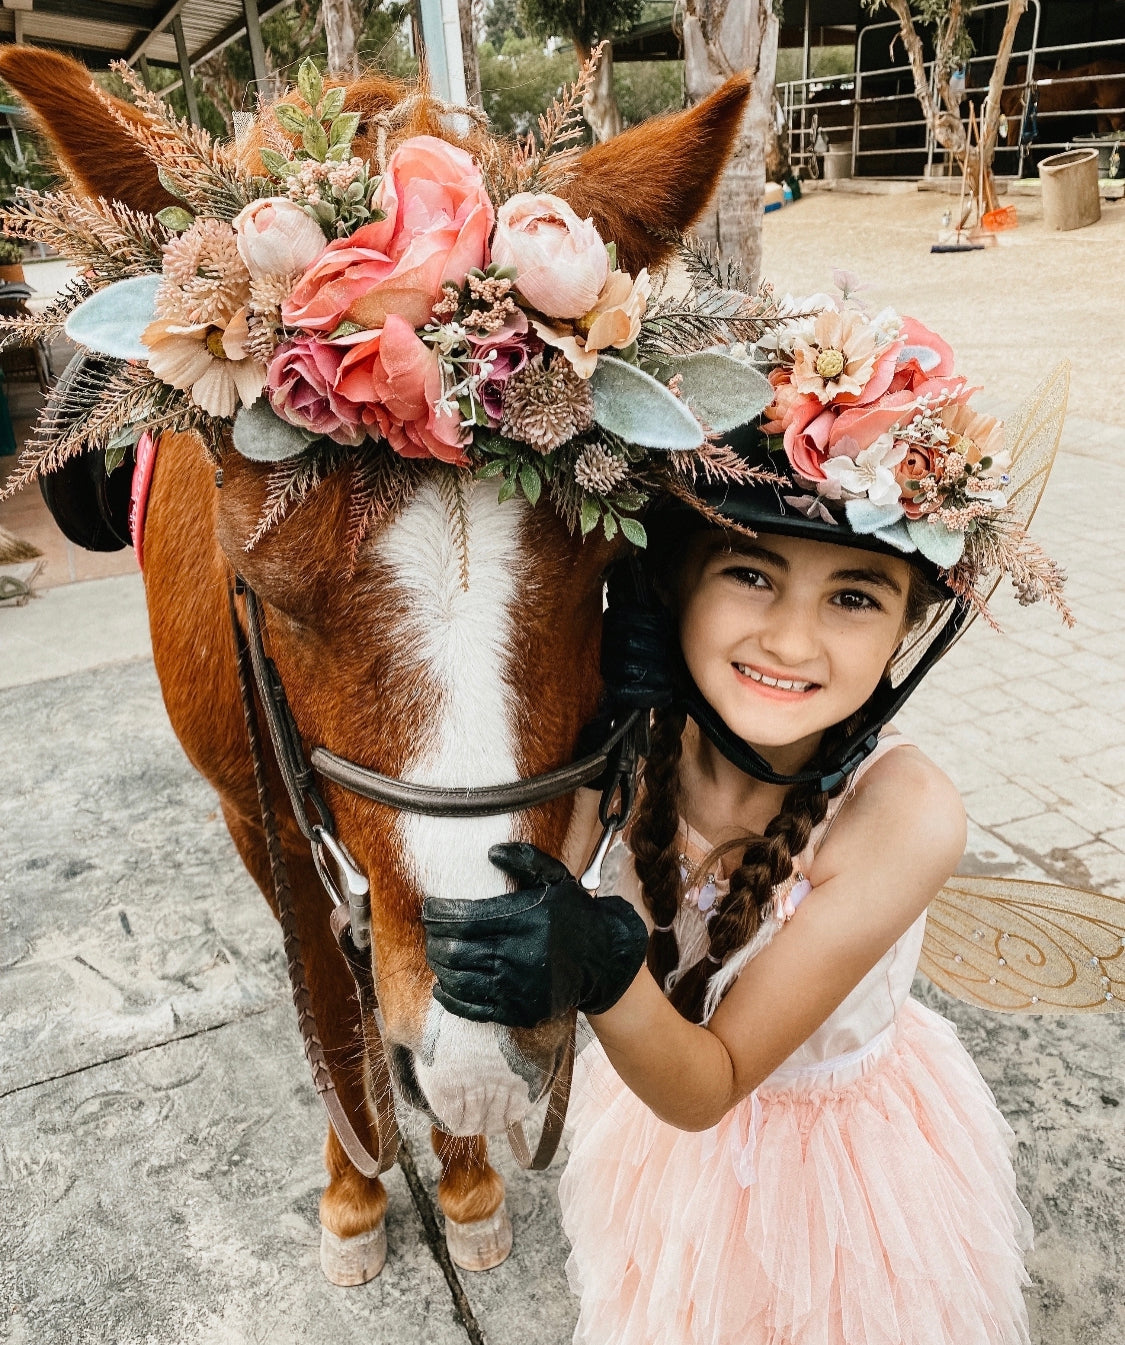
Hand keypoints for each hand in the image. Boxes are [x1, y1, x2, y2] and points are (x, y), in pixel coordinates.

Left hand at [422, 842, 648, 1029]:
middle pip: (455, 951)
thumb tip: (491, 852)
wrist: (603, 959)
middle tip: (432, 932)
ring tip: (438, 954)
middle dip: (435, 940)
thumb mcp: (555, 878)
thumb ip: (525, 860)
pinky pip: (472, 1008)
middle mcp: (518, 956)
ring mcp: (517, 988)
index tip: (430, 908)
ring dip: (440, 966)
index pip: (463, 920)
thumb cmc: (573, 913)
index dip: (438, 915)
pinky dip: (451, 997)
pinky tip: (443, 985)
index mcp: (523, 920)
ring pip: (459, 979)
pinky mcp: (518, 1011)